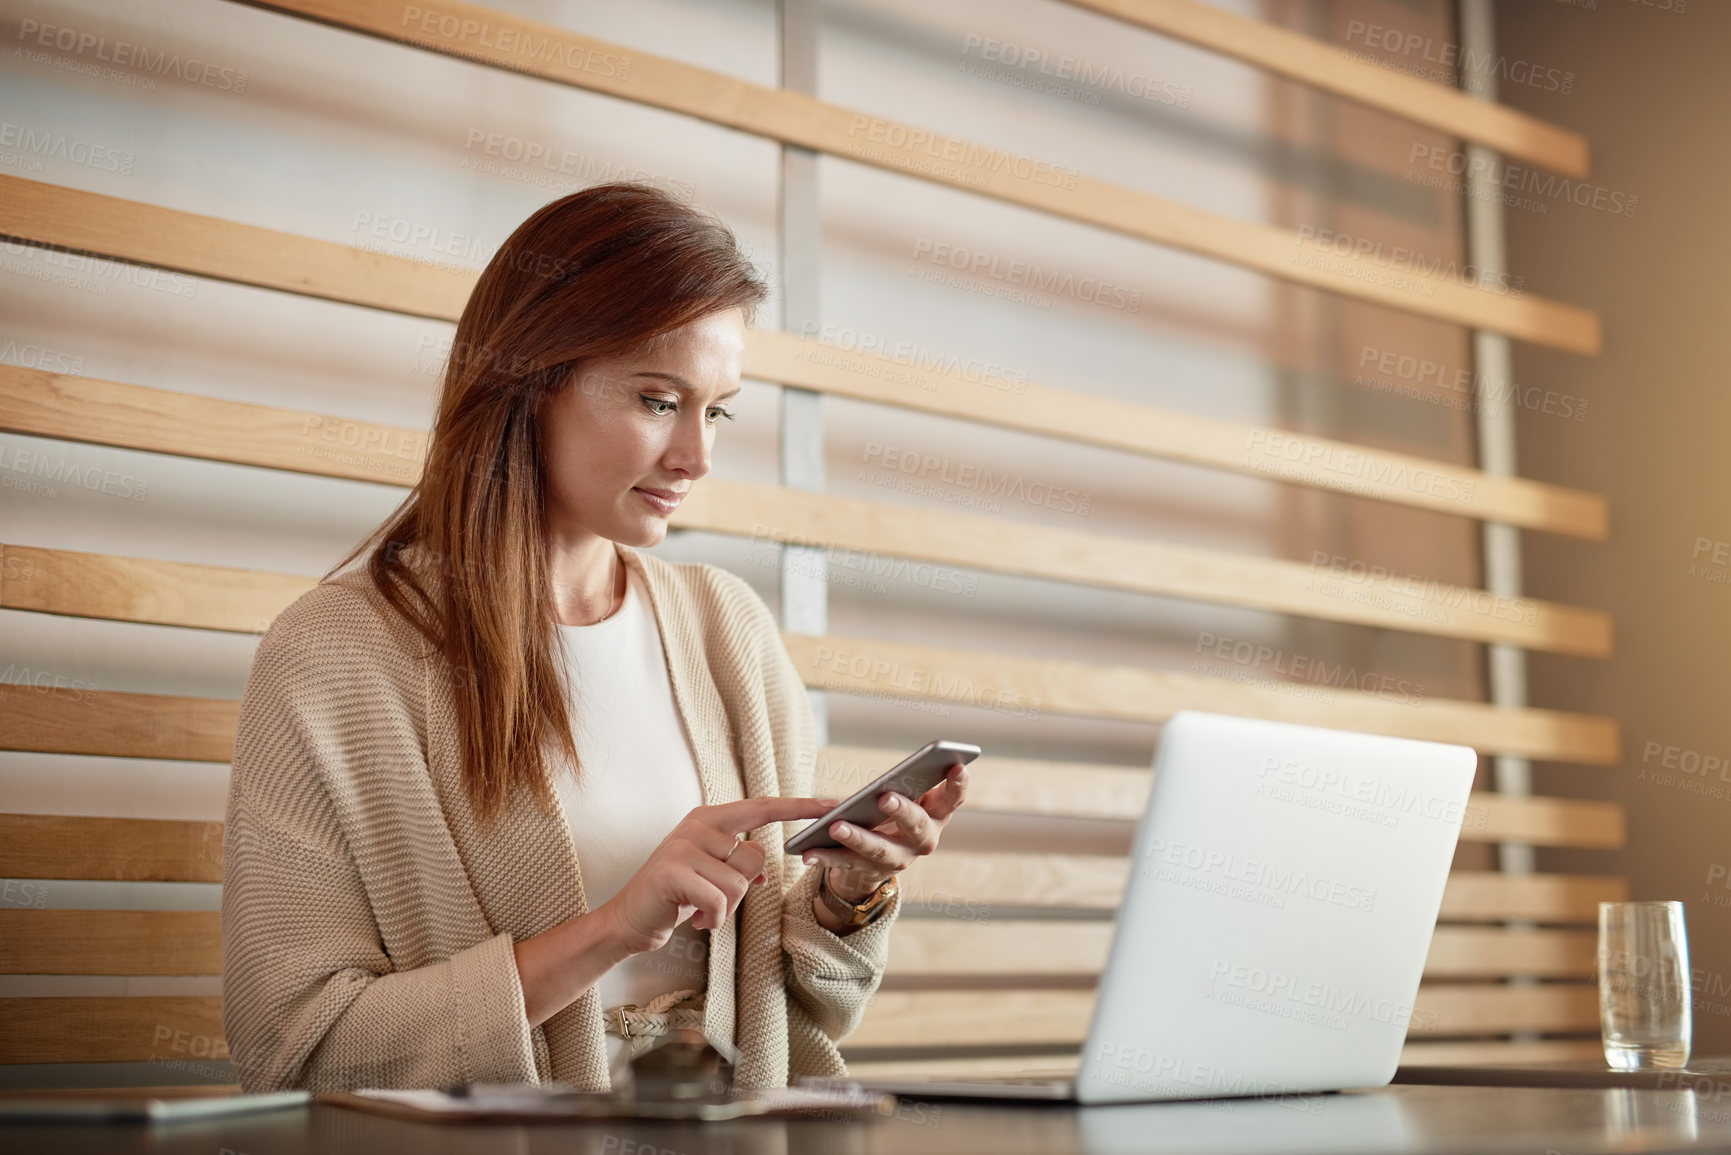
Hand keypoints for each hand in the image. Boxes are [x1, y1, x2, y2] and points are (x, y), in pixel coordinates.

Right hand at [597, 796, 833, 955]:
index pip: (762, 808)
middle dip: (742, 890)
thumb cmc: (675, 895)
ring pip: (739, 885)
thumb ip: (737, 864)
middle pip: (755, 859)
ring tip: (699, 908)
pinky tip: (693, 919)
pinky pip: (719, 901)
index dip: (798, 807)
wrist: (630, 919)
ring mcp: (683, 846)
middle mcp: (698, 826)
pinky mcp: (672, 872)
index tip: (831, 804)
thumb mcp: (710, 874)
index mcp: (709, 819)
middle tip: (713, 900)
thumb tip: (763, 874)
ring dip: (724, 908)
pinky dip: (713, 919)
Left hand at [801, 762, 969, 901]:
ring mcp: (899, 860)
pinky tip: (808, 852)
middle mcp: (924, 840)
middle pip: (916, 827)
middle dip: (902, 812)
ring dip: (857, 838)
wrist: (882, 855)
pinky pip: (846, 863)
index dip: (958, 785)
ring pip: (879, 850)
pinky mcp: (871, 872)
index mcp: (937, 814)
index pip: (953, 799)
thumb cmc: (897, 810)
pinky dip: (826, 857)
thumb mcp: (908, 795)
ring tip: (836, 826)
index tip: (958, 765)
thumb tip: (895, 776)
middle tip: (885, 797)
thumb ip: (909, 783)